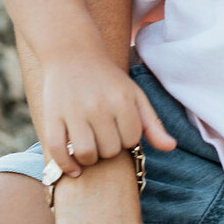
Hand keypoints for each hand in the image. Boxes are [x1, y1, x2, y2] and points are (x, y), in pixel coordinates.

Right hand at [38, 54, 173, 174]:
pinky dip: (65, 165)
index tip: (120, 130)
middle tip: (104, 136)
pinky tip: (74, 169)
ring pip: (85, 154)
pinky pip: (57, 151)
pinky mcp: (52, 117)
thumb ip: (152, 123)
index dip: (127, 139)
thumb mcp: (135, 95)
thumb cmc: (108, 80)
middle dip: (109, 149)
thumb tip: (171, 148)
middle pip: (109, 150)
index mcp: (122, 101)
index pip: (131, 140)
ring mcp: (73, 112)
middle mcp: (98, 107)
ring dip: (89, 159)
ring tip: (90, 148)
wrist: (73, 55)